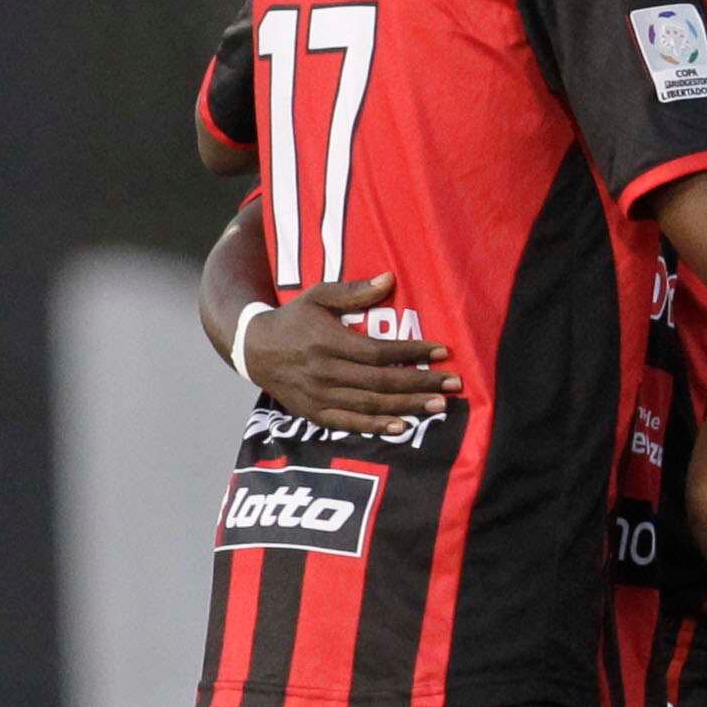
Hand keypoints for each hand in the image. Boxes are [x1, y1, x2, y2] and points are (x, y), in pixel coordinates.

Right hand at [241, 274, 458, 436]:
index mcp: (328, 342)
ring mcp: (319, 395)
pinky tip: (402, 426)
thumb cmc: (293, 319)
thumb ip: (353, 291)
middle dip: (421, 383)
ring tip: (440, 406)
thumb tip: (390, 279)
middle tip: (454, 384)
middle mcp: (324, 371)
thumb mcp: (317, 296)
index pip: (379, 351)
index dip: (412, 352)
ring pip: (370, 404)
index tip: (443, 352)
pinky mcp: (314, 413)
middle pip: (380, 381)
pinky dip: (375, 426)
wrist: (253, 349)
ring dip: (408, 406)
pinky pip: (349, 422)